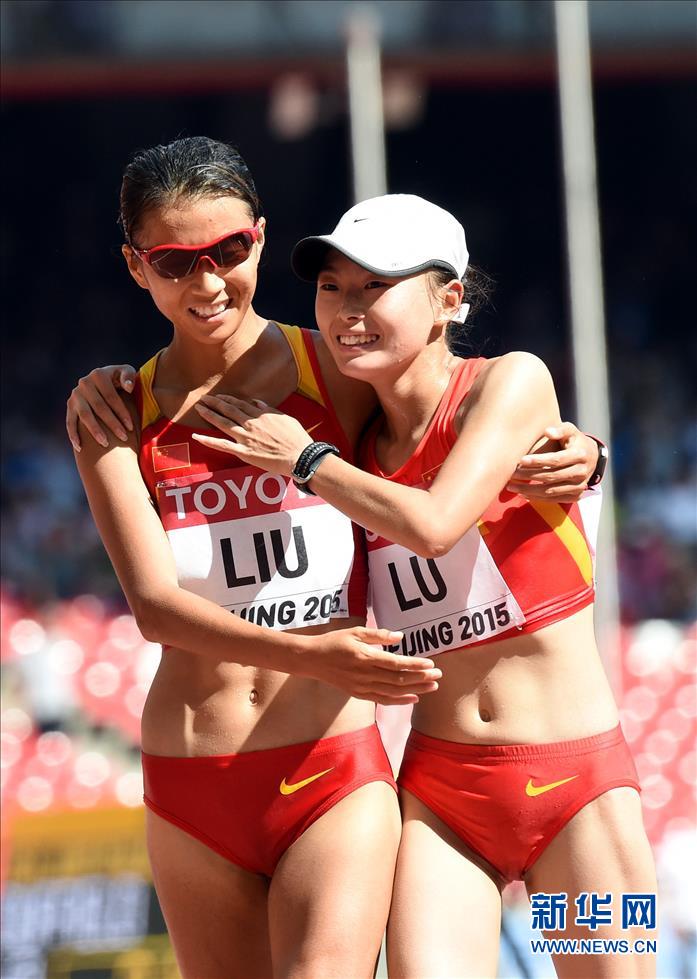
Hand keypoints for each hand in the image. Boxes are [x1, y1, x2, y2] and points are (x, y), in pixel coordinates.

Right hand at [67, 365, 136, 450]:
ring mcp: (75, 395)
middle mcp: (84, 383)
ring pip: (85, 415)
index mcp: (98, 374)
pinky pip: (70, 422)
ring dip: (95, 430)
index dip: (122, 412)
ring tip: (105, 443)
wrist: (102, 381)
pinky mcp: (70, 406)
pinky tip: (80, 447)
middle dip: (112, 424)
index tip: (131, 427)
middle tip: (124, 437)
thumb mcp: (126, 372)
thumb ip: (129, 376)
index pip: (111, 397)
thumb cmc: (119, 379)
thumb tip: (128, 387)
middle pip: (99, 407)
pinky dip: (73, 435)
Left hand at [192, 395, 312, 474]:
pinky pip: (222, 446)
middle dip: (215, 403)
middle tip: (203, 398)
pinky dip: (208, 441)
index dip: (228, 400)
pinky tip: (196, 436)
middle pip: (229, 411)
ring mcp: (246, 438)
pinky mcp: (244, 452)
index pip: (240, 404)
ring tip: (199, 408)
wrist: (300, 456)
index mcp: (261, 415)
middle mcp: (251, 424)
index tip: (219, 397)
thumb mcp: (286, 418)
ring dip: (209, 415)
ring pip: (223, 424)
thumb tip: (257, 403)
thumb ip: (269, 410)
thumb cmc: (296, 438)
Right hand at [303, 626, 441, 705]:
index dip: (415, 665)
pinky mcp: (359, 693)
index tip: (431, 664)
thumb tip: (401, 637)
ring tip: (432, 687)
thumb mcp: (356, 632)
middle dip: (421, 678)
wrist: (312, 660)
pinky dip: (399, 700)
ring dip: (415, 689)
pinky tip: (414, 697)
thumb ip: (379, 635)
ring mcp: (362, 686)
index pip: (396, 663)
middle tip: (439, 675)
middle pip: (398, 679)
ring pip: (393, 691)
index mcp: (365, 657)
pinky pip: (382, 699)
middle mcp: (365, 674)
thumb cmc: (335, 642)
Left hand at [507, 422, 598, 501]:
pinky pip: (554, 499)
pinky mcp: (575, 495)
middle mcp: (582, 472)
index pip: (556, 460)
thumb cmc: (574, 440)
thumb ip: (560, 429)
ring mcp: (579, 486)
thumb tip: (548, 432)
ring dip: (529, 490)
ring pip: (550, 491)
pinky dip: (537, 498)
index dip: (538, 461)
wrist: (591, 456)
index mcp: (580, 455)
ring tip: (511, 486)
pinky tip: (523, 494)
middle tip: (512, 474)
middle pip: (551, 476)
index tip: (521, 460)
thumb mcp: (570, 430)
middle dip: (529, 476)